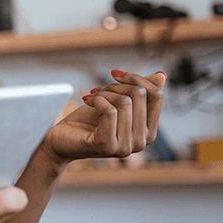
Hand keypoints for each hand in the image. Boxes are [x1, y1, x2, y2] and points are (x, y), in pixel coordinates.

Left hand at [43, 70, 166, 165]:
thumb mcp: (115, 103)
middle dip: (115, 86)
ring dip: (103, 93)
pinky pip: (110, 111)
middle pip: (139, 95)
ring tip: (91, 98)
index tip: (115, 74)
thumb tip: (162, 76)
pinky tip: (87, 102)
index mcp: (149, 132)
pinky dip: (96, 100)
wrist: (60, 140)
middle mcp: (142, 142)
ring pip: (124, 102)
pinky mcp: (108, 146)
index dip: (137, 78)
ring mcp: (126, 147)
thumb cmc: (87, 122)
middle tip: (98, 90)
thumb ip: (139, 92)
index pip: (157, 96)